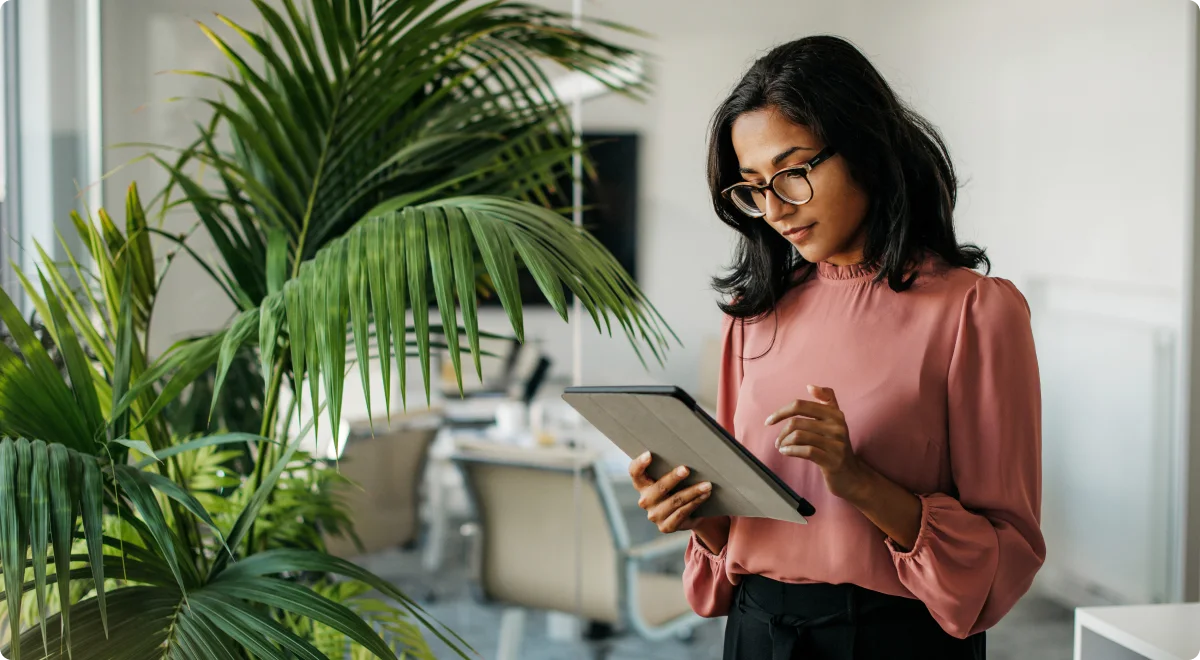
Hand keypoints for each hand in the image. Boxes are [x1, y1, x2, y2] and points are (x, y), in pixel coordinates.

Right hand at [628, 451, 712, 533]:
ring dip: (693, 492)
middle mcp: (645, 500)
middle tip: (686, 469)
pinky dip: (695, 502)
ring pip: (675, 501)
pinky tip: (705, 495)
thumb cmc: (677, 488)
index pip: (635, 472)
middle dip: (674, 478)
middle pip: (659, 487)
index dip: (640, 464)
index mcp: (642, 484)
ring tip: (707, 485)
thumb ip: (669, 468)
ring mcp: (654, 515)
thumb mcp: (670, 479)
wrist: (686, 515)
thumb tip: (688, 454)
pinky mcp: (666, 526)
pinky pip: (682, 513)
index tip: (649, 454)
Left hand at [766, 385, 868, 502]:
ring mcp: (837, 444)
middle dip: (782, 432)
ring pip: (799, 436)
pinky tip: (786, 453)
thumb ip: (827, 400)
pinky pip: (806, 451)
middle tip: (778, 442)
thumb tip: (810, 386)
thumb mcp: (835, 421)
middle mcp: (838, 426)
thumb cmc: (836, 446)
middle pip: (797, 422)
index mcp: (835, 414)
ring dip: (784, 443)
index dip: (781, 412)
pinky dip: (790, 451)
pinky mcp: (833, 460)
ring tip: (782, 448)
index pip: (800, 405)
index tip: (769, 421)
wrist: (852, 475)